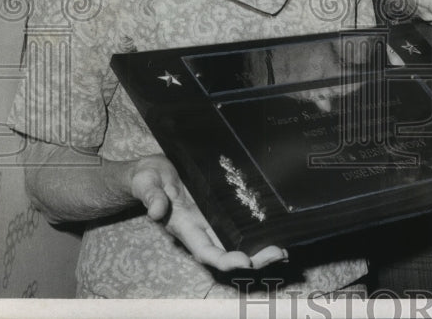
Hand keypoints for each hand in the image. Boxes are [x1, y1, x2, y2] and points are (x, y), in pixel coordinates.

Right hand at [127, 155, 288, 269]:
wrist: (151, 171)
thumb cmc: (148, 178)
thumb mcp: (147, 182)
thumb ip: (152, 196)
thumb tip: (157, 212)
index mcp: (184, 226)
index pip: (205, 250)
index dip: (225, 259)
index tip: (244, 261)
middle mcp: (201, 229)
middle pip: (229, 252)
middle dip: (253, 259)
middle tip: (278, 253)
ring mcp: (212, 221)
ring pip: (238, 242)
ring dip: (260, 250)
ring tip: (283, 249)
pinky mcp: (220, 209)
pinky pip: (240, 225)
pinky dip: (258, 232)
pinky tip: (277, 231)